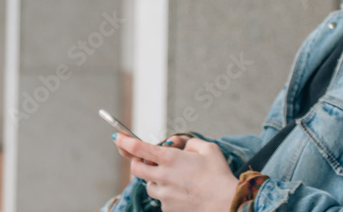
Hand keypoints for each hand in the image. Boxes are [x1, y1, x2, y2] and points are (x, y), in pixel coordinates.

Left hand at [116, 135, 239, 211]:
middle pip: (136, 169)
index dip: (126, 141)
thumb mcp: (209, 149)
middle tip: (148, 160)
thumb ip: (190, 143)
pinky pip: (160, 198)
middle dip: (138, 162)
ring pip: (149, 185)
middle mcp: (162, 176)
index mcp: (171, 159)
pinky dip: (167, 193)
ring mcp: (163, 194)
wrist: (224, 203)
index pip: (140, 148)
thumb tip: (180, 146)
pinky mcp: (166, 208)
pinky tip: (184, 192)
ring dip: (155, 179)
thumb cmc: (219, 175)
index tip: (117, 138)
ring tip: (177, 178)